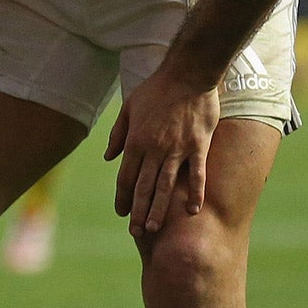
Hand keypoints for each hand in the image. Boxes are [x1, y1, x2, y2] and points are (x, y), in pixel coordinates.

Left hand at [104, 69, 220, 234]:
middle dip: (138, 211)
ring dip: (159, 209)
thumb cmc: (155, 90)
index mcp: (135, 141)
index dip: (123, 197)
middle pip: (143, 187)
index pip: (126, 177)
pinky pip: (197, 175)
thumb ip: (118, 135)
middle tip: (136, 232)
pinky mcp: (199, 146)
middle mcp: (154, 149)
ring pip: (165, 186)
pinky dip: (195, 194)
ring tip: (154, 228)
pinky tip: (192, 211)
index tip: (121, 213)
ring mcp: (177, 149)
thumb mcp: (128, 109)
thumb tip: (108, 157)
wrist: (187, 75)